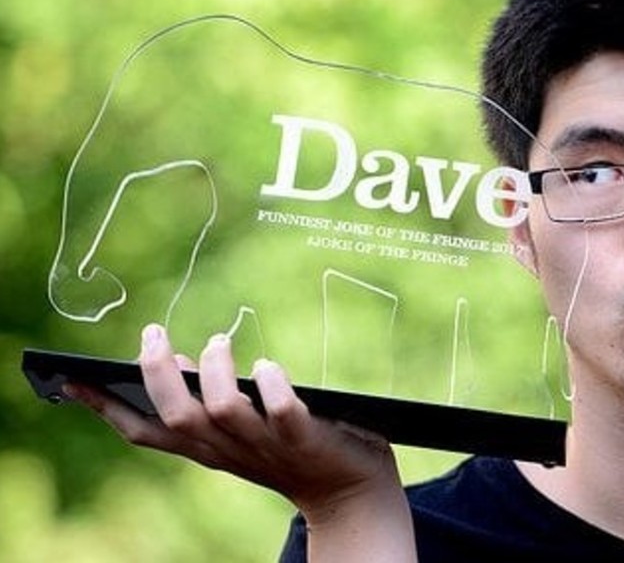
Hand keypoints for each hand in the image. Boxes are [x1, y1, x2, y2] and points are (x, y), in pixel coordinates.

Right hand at [65, 323, 415, 560]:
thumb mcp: (244, 428)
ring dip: (215, 373)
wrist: (350, 491)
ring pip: (221, 414)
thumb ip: (208, 400)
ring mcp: (266, 447)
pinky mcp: (306, 440)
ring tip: (220, 342)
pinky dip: (273, 387)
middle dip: (157, 377)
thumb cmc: (293, 448)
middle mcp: (229, 451)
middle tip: (153, 335)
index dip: (106, 407)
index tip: (71, 379)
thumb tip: (172, 360)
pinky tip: (269, 366)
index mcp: (208, 448)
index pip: (146, 432)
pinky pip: (284, 414)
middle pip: (176, 419)